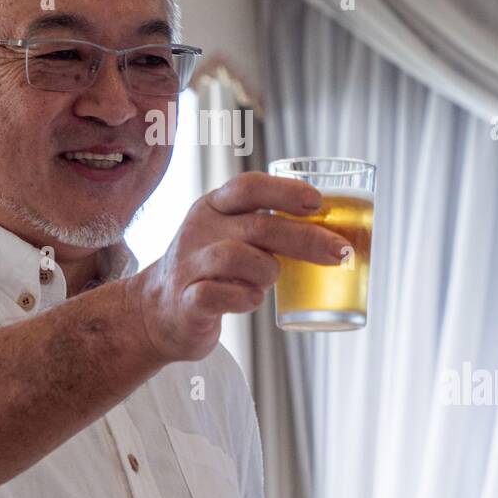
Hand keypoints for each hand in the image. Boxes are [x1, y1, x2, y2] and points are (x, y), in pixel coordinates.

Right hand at [127, 172, 349, 362]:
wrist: (157, 312)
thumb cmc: (212, 271)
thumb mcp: (232, 237)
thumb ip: (269, 230)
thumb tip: (335, 235)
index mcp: (214, 207)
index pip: (249, 186)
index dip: (286, 191)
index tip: (318, 202)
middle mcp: (199, 230)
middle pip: (258, 225)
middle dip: (305, 238)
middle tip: (340, 253)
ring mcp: (189, 265)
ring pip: (236, 257)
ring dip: (268, 271)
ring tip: (272, 281)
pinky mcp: (186, 301)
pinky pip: (216, 295)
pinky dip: (243, 299)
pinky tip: (252, 301)